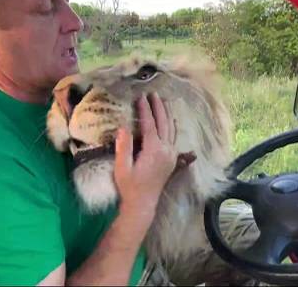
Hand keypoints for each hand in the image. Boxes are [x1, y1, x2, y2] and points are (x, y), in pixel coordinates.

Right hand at [113, 92, 178, 217]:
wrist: (143, 204)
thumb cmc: (129, 186)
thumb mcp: (123, 167)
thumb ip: (124, 147)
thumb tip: (123, 127)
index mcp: (154, 150)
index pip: (150, 124)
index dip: (145, 110)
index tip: (140, 97)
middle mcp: (166, 150)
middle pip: (164, 123)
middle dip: (159, 107)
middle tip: (153, 94)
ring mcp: (171, 155)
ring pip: (172, 129)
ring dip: (167, 114)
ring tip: (162, 101)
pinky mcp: (172, 159)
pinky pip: (174, 138)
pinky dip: (172, 126)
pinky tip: (171, 120)